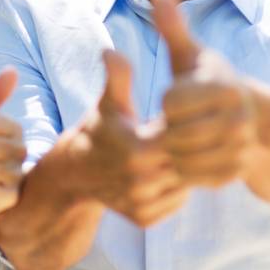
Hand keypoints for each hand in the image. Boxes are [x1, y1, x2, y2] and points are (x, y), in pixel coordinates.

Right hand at [69, 50, 187, 226]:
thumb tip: (111, 50)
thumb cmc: (97, 129)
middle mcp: (141, 180)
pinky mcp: (144, 219)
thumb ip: (116, 78)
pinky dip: (176, 188)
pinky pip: (176, 201)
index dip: (185, 121)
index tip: (187, 113)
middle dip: (189, 146)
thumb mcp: (107, 103)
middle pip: (187, 159)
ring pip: (186, 183)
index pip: (181, 132)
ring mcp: (142, 203)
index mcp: (136, 147)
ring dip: (187, 169)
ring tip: (183, 152)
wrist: (76, 173)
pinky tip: (168, 173)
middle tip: (193, 132)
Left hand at [151, 0, 257, 188]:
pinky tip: (189, 153)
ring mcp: (240, 149)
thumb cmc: (209, 83)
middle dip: (168, 127)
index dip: (168, 100)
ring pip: (181, 156)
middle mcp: (238, 119)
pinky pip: (192, 177)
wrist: (252, 122)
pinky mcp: (235, 173)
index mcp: (225, 86)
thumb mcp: (191, 56)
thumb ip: (172, 28)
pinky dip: (184, 168)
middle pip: (174, 131)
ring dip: (173, 149)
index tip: (178, 96)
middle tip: (175, 122)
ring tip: (180, 135)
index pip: (171, 100)